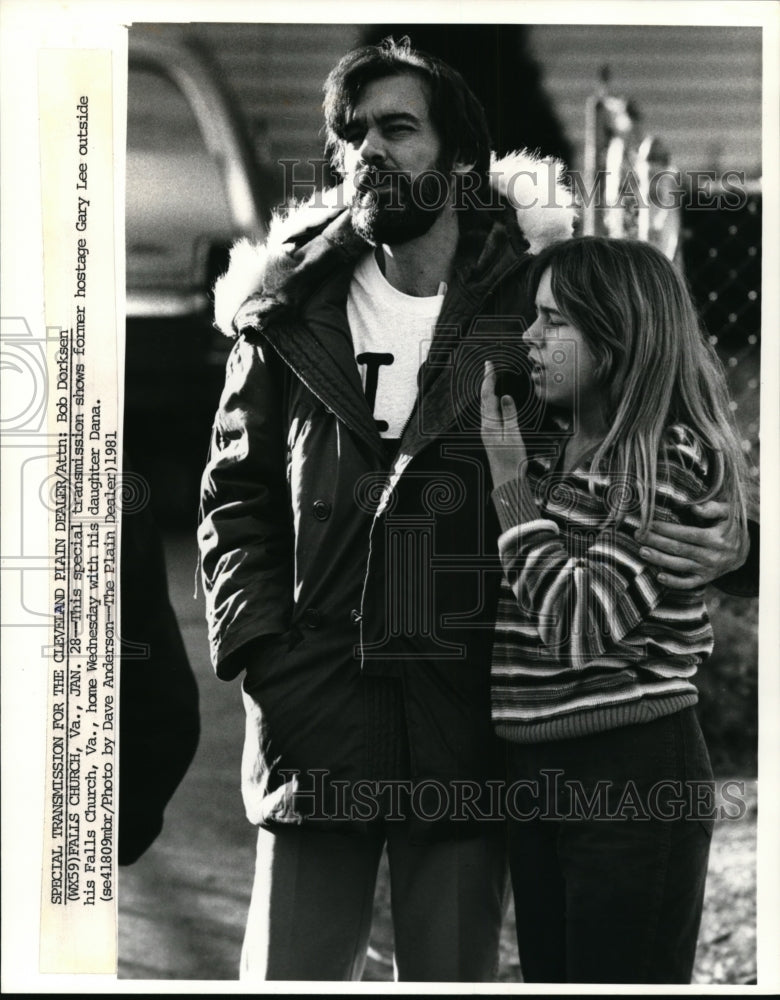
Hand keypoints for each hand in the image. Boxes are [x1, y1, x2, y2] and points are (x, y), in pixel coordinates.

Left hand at [480, 360, 526, 487]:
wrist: (506, 480)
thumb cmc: (512, 461)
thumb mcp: (513, 436)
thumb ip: (509, 415)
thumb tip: (505, 397)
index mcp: (490, 424)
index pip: (487, 396)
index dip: (488, 379)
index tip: (489, 365)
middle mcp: (485, 426)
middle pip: (483, 398)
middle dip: (486, 381)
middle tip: (489, 366)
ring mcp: (487, 431)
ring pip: (485, 406)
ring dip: (487, 390)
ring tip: (491, 378)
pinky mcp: (491, 436)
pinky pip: (489, 413)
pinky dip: (490, 401)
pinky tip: (494, 400)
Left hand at [636, 499, 748, 589]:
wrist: (744, 552)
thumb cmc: (730, 527)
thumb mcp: (728, 513)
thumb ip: (712, 508)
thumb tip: (694, 508)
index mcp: (716, 539)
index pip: (687, 534)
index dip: (668, 529)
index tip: (650, 523)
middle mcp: (711, 556)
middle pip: (679, 549)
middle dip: (656, 542)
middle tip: (638, 535)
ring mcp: (708, 570)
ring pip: (680, 565)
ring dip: (659, 559)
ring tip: (642, 551)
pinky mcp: (705, 579)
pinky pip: (688, 583)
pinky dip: (674, 582)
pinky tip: (659, 576)